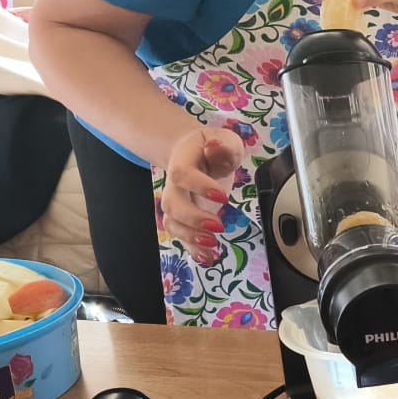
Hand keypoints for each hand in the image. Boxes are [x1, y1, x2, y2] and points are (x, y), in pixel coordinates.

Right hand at [162, 124, 246, 261]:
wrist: (194, 154)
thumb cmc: (212, 148)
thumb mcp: (224, 140)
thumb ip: (223, 145)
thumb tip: (214, 147)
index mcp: (183, 163)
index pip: (183, 175)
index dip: (199, 187)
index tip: (223, 197)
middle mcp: (175, 186)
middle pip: (173, 204)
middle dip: (193, 219)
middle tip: (218, 227)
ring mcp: (178, 203)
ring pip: (173, 223)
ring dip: (190, 237)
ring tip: (212, 245)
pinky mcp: (185, 218)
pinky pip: (182, 236)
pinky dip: (192, 249)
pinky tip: (207, 258)